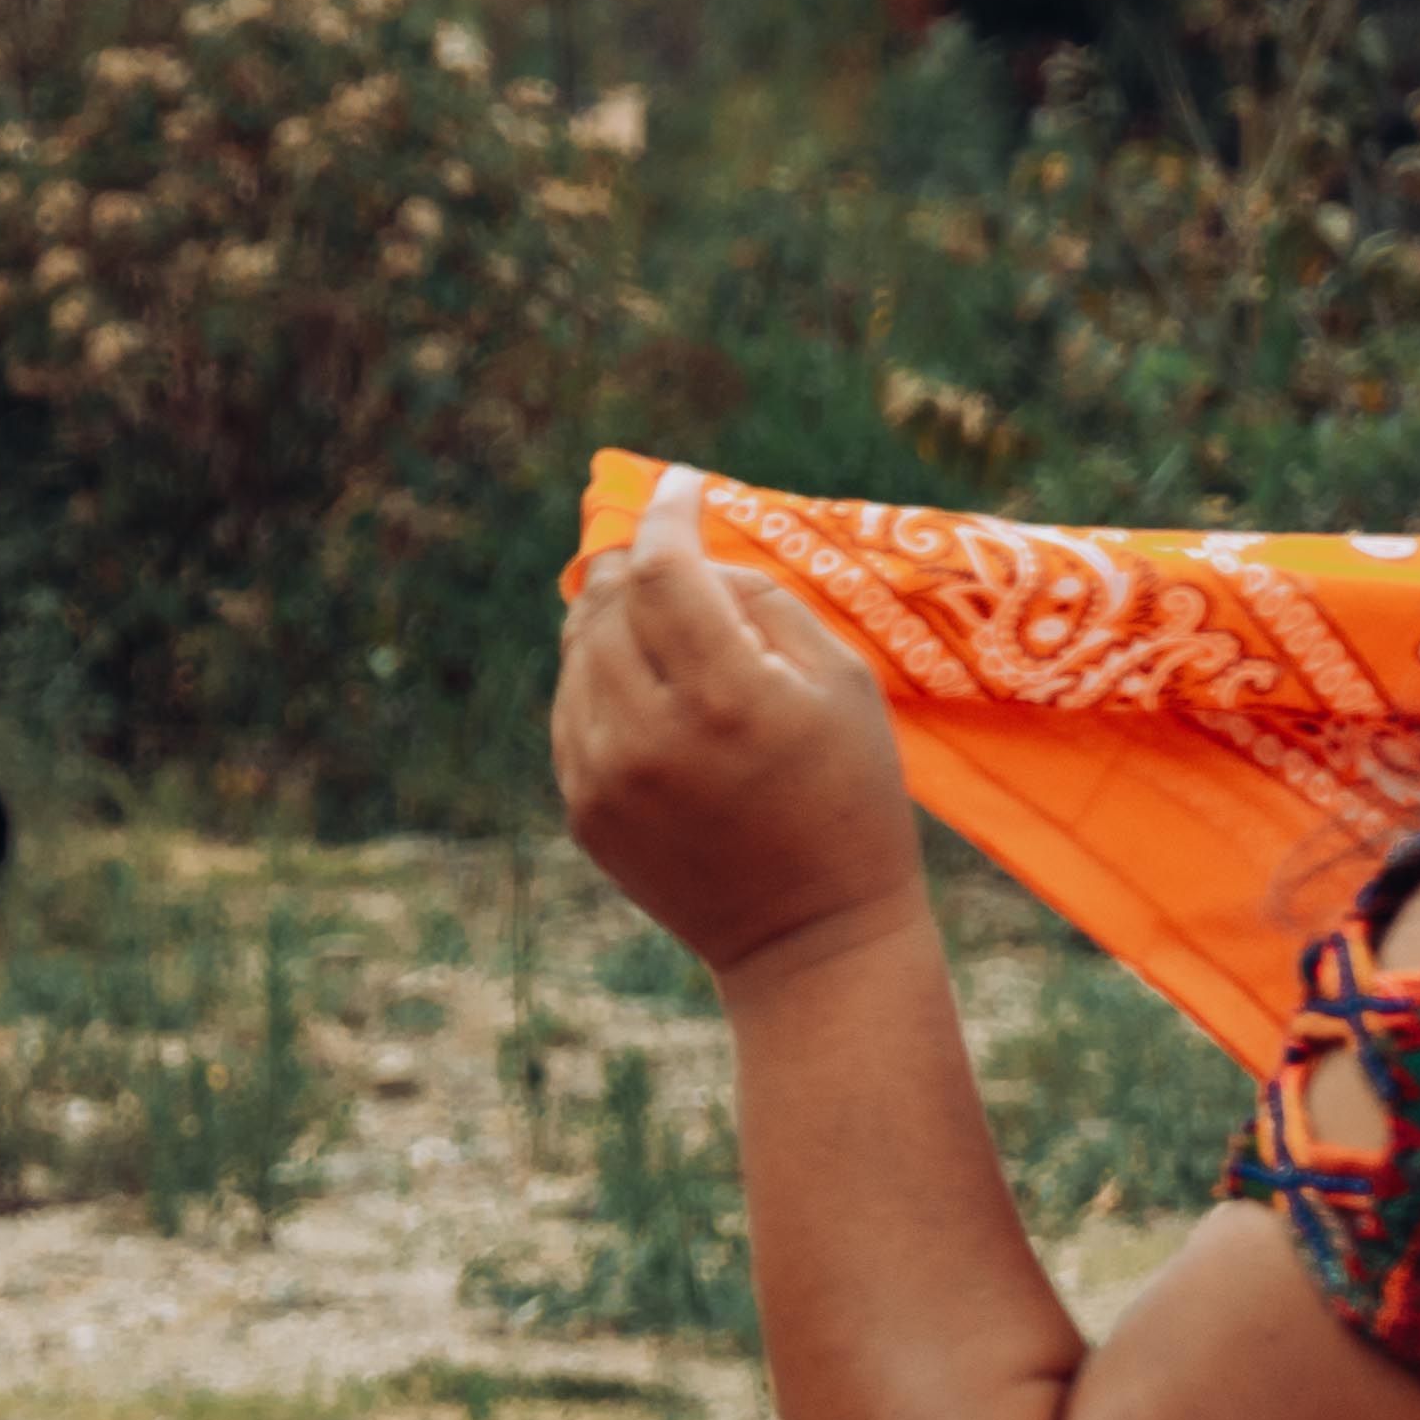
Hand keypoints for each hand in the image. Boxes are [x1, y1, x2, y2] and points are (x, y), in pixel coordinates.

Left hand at [551, 470, 928, 988]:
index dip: (668, 512)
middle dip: (634, 563)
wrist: (809, 936)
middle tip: (664, 548)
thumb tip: (688, 556)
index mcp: (726, 697)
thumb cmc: (848, 796)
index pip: (664, 568)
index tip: (680, 483)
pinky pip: (571, 712)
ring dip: (608, 615)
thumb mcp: (841, 683)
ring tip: (652, 609)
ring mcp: (605, 778)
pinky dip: (596, 677)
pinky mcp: (584, 811)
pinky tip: (640, 679)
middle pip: (608, 604)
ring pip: (578, 654)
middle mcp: (649, 735)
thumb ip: (760, 602)